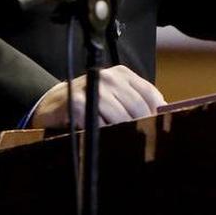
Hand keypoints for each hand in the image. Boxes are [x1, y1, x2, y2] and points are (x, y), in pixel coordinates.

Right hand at [28, 65, 165, 128]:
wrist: (53, 103)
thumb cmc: (90, 103)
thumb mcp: (114, 96)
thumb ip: (135, 103)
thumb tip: (162, 117)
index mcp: (122, 74)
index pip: (150, 94)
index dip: (156, 114)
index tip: (157, 129)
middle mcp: (108, 77)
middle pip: (137, 107)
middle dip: (140, 126)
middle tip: (140, 142)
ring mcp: (92, 88)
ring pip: (120, 117)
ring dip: (121, 132)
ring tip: (120, 140)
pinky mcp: (77, 102)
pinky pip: (99, 125)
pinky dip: (102, 133)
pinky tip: (99, 135)